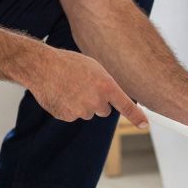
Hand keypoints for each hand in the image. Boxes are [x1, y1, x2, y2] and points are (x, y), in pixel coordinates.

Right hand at [24, 48, 148, 126]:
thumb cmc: (68, 63)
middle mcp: (96, 101)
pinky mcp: (68, 117)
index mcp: (106, 86)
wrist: (42, 67)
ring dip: (81, 104)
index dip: (137, 117)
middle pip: (104, 110)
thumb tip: (110, 97)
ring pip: (87, 112)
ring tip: (69, 87)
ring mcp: (81, 111)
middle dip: (97, 102)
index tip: (144, 125)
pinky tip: (61, 94)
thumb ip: (105, 84)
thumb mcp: (94, 67)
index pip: (126, 106)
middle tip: (84, 86)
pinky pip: (73, 115)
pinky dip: (68, 107)